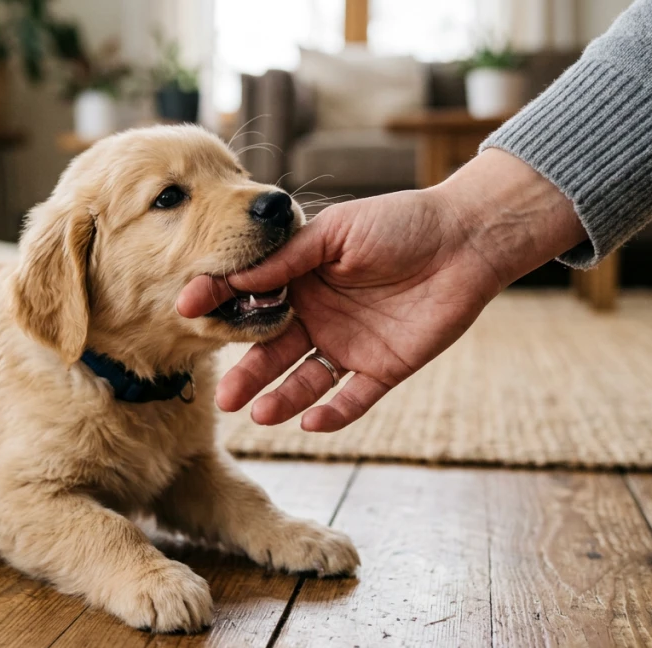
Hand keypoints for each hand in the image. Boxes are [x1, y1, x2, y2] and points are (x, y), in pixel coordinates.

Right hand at [178, 149, 585, 431]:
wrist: (466, 240)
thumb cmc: (400, 222)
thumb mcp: (335, 232)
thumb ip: (288, 258)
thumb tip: (236, 277)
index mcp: (300, 280)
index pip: (252, 301)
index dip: (220, 307)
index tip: (186, 313)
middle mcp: (317, 317)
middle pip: (272, 352)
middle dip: (247, 375)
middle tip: (223, 396)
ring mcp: (348, 345)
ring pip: (305, 382)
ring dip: (282, 399)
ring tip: (259, 414)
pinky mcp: (383, 369)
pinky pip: (353, 399)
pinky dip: (332, 413)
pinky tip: (310, 422)